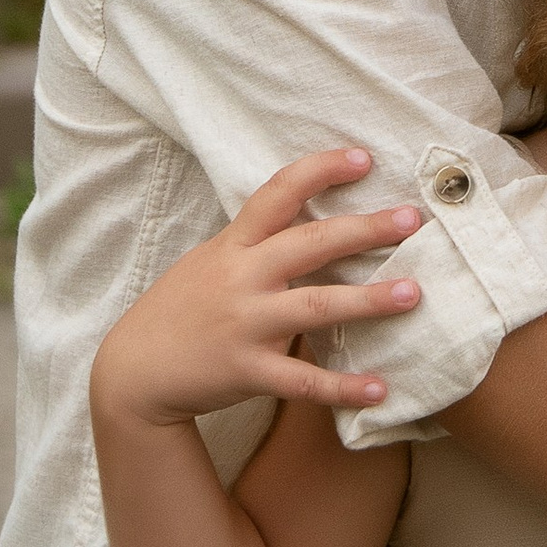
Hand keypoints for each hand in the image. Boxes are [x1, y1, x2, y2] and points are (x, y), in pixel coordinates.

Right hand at [90, 150, 424, 429]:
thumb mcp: (211, 261)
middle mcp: (242, 278)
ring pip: (315, 307)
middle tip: (413, 220)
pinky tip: (379, 387)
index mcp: (234, 245)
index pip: (278, 193)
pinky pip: (303, 380)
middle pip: (310, 245)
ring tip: (412, 294)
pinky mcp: (248, 371)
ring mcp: (245, 325)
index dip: (321, 171)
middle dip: (364, 229)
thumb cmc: (181, 309)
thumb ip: (256, 242)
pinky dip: (342, 386)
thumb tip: (312, 216)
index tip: (363, 158)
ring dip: (367, 301)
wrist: (133, 371)